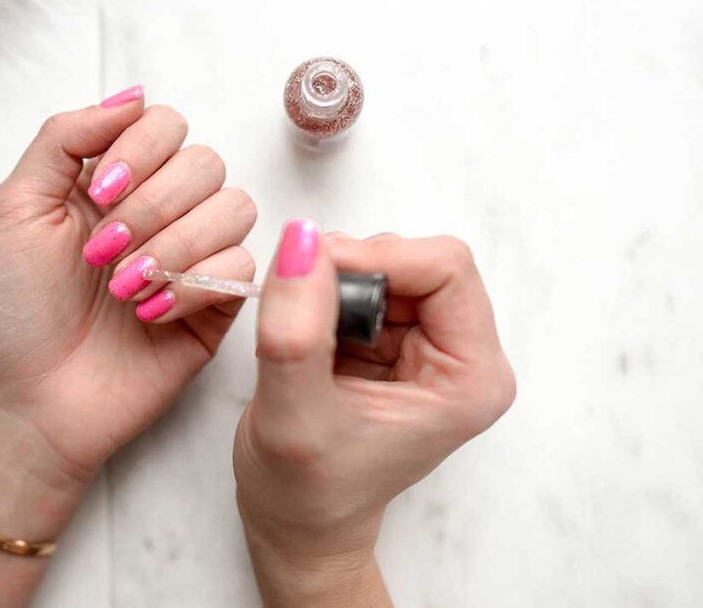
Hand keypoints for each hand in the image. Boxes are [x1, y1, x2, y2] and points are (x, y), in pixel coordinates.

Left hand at [0, 87, 256, 540]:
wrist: (26, 403)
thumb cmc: (10, 314)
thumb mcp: (15, 209)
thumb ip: (64, 138)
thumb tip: (131, 96)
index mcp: (113, 183)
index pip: (165, 126)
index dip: (141, 151)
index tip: (98, 194)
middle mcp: (160, 214)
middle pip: (206, 163)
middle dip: (154, 205)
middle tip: (101, 254)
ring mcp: (192, 261)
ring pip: (236, 208)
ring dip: (176, 244)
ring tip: (124, 289)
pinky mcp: (215, 309)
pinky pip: (242, 270)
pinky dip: (195, 286)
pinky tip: (148, 314)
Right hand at [233, 220, 514, 604]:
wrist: (297, 524)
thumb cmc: (306, 492)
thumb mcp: (294, 416)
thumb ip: (297, 332)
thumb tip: (300, 242)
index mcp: (471, 377)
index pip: (446, 267)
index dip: (377, 258)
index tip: (312, 274)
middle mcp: (461, 356)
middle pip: (416, 260)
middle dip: (349, 273)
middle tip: (301, 316)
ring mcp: (427, 346)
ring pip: (384, 266)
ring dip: (331, 285)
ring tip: (302, 340)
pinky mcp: (393, 342)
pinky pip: (359, 283)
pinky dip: (322, 296)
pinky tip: (306, 340)